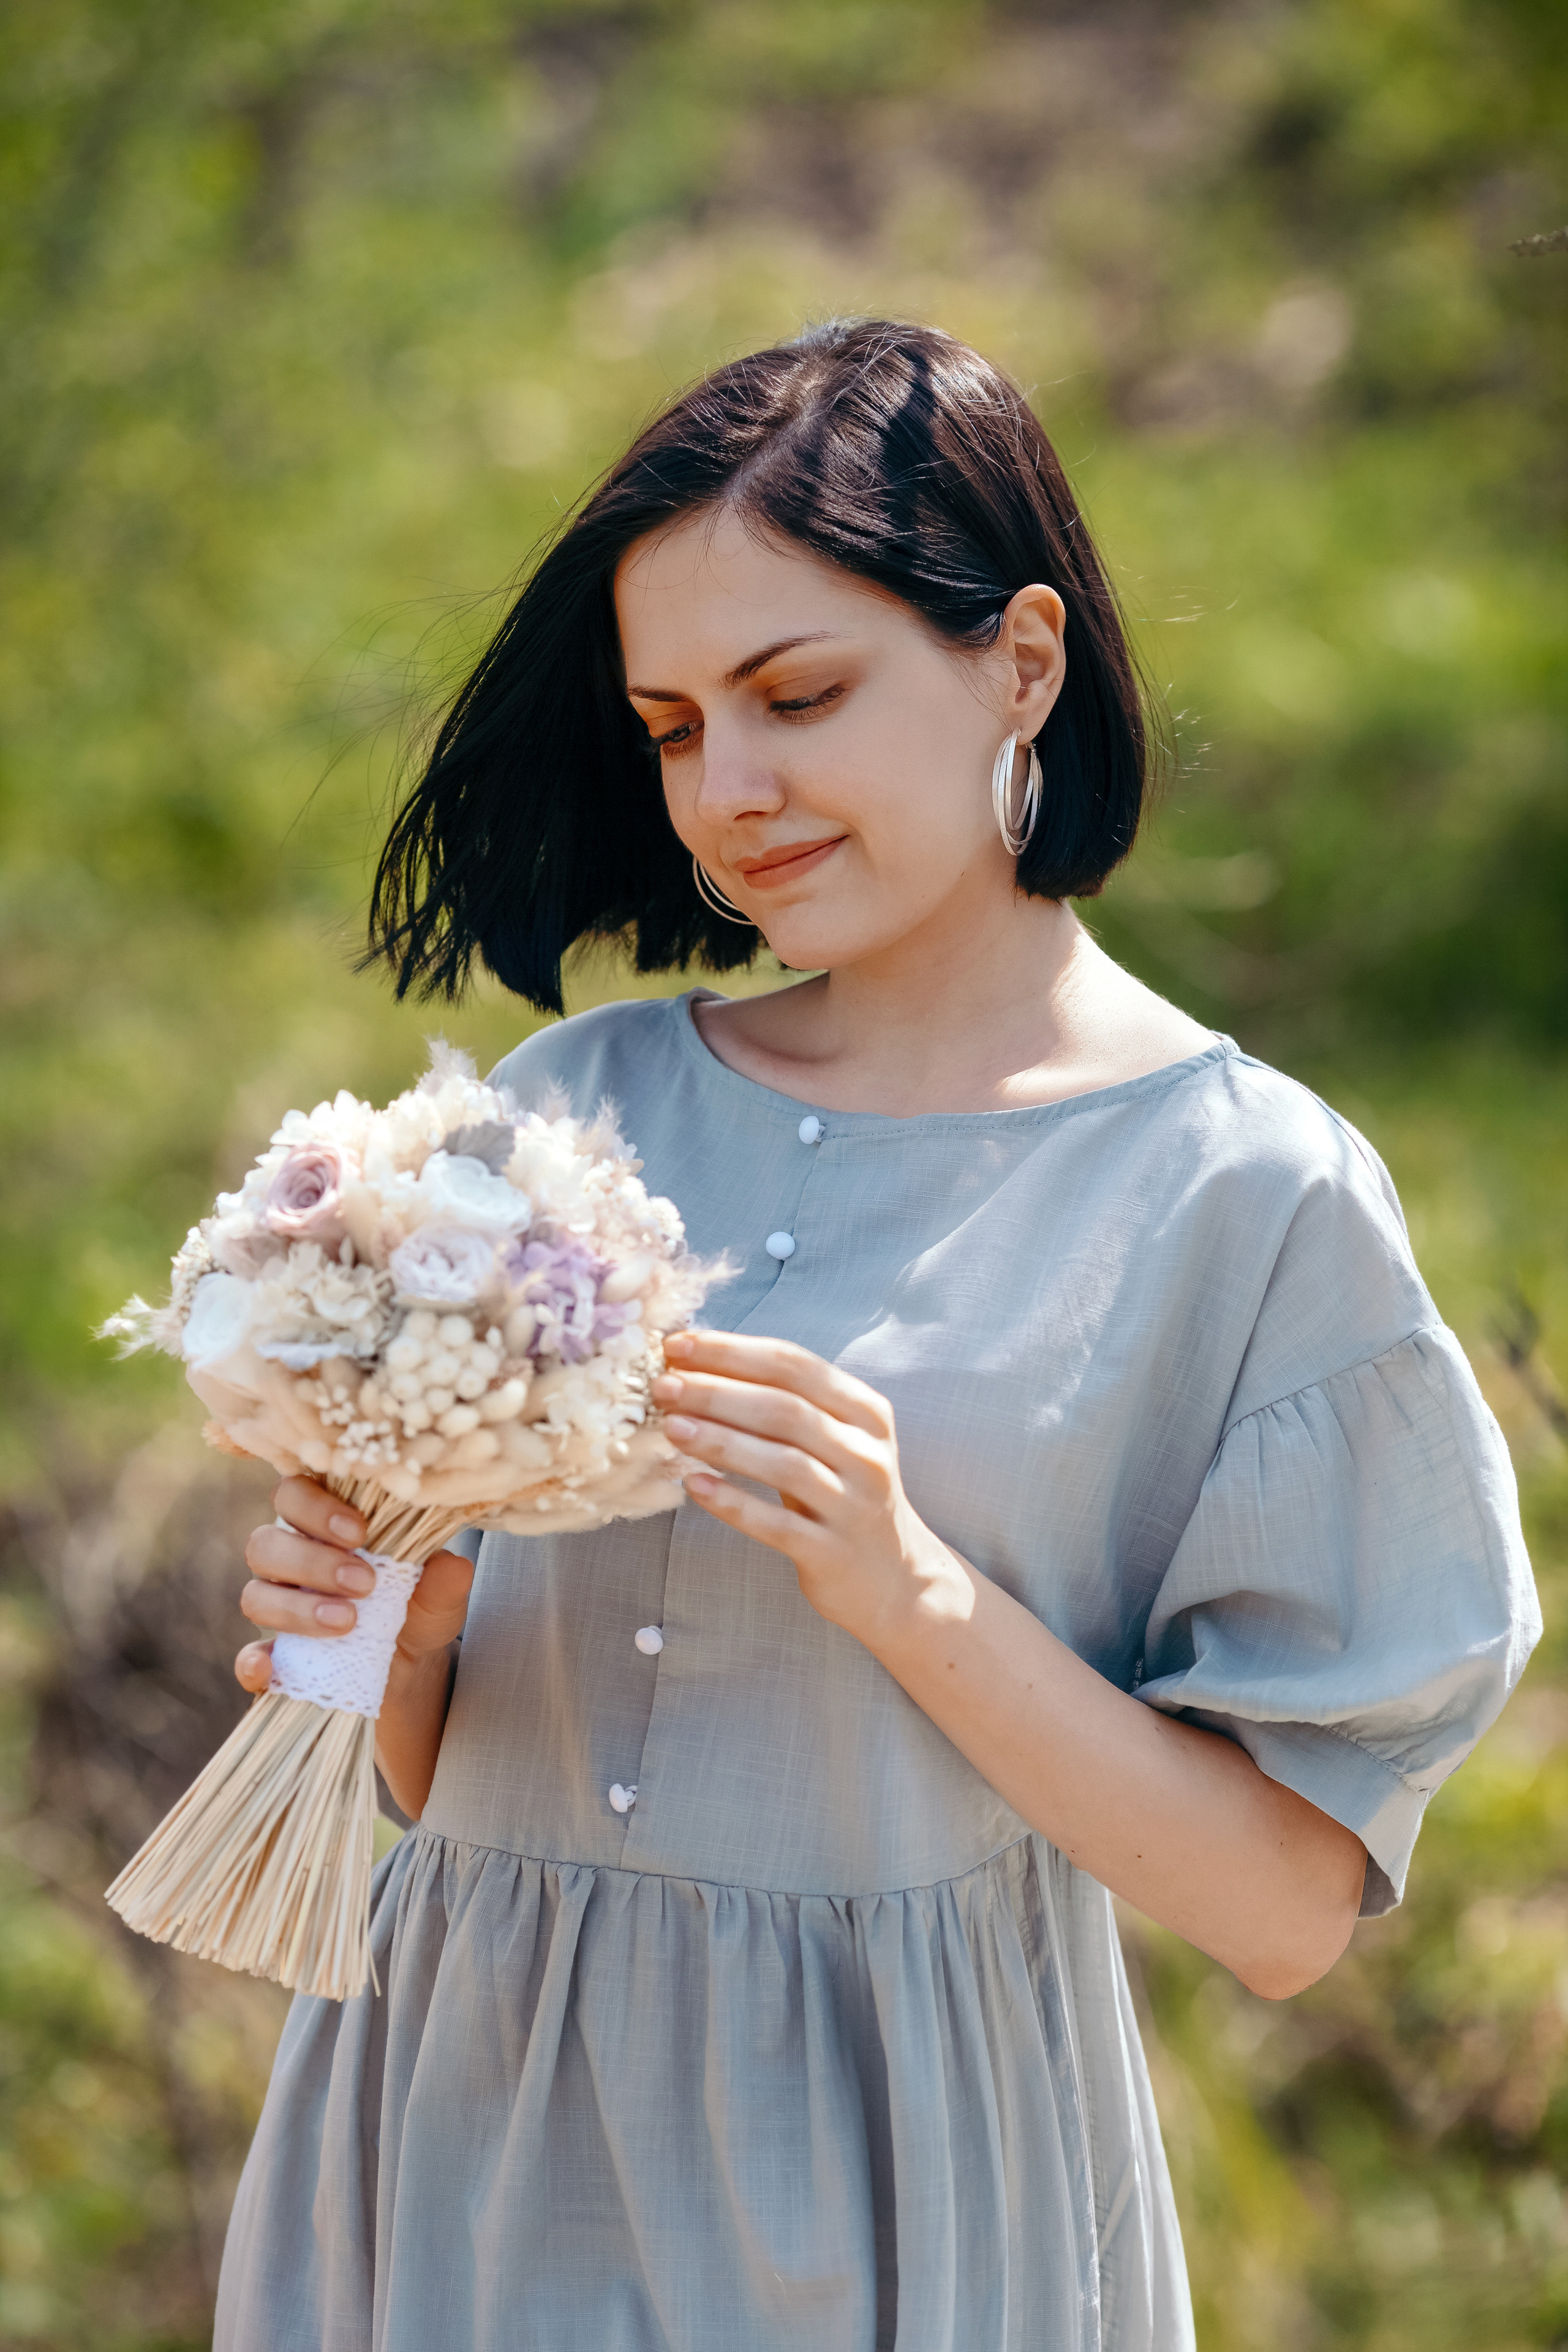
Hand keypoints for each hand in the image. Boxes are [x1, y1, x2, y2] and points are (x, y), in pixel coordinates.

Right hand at [234, 1475, 474, 1693]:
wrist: (411, 1664)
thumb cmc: (416, 1607)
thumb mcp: (439, 1593)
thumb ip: (443, 1579)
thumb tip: (452, 1567)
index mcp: (322, 1526)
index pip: (294, 1493)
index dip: (316, 1507)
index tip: (360, 1531)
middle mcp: (289, 1561)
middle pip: (265, 1544)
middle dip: (312, 1562)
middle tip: (364, 1583)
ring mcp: (276, 1609)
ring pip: (255, 1596)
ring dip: (296, 1610)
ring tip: (347, 1622)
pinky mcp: (273, 1658)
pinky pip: (245, 1658)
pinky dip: (252, 1664)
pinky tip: (270, 1669)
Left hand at [652, 1331, 965, 1647]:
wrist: (892, 1577)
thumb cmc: (842, 1494)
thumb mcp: (832, 1440)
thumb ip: (783, 1402)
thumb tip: (697, 1363)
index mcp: (864, 1411)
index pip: (793, 1364)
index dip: (731, 1351)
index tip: (676, 1345)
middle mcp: (865, 1453)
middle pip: (785, 1409)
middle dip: (717, 1391)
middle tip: (662, 1385)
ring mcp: (853, 1505)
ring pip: (783, 1463)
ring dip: (721, 1441)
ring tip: (670, 1427)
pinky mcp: (832, 1553)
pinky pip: (777, 1525)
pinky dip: (733, 1503)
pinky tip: (693, 1486)